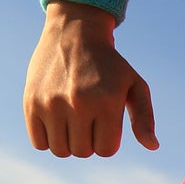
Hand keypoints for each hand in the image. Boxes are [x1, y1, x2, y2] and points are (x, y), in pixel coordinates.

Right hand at [22, 2, 157, 156]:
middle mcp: (78, 103)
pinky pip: (39, 143)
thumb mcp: (135, 85)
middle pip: (83, 152)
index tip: (105, 123)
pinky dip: (48, 138)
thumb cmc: (109, 64)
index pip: (106, 150)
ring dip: (68, 142)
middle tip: (88, 118)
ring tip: (72, 120)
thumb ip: (144, 117)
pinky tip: (55, 120)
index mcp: (107, 101)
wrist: (74, 32)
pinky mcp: (31, 102)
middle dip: (88, 141)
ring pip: (60, 151)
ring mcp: (52, 103)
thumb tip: (153, 146)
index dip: (108, 140)